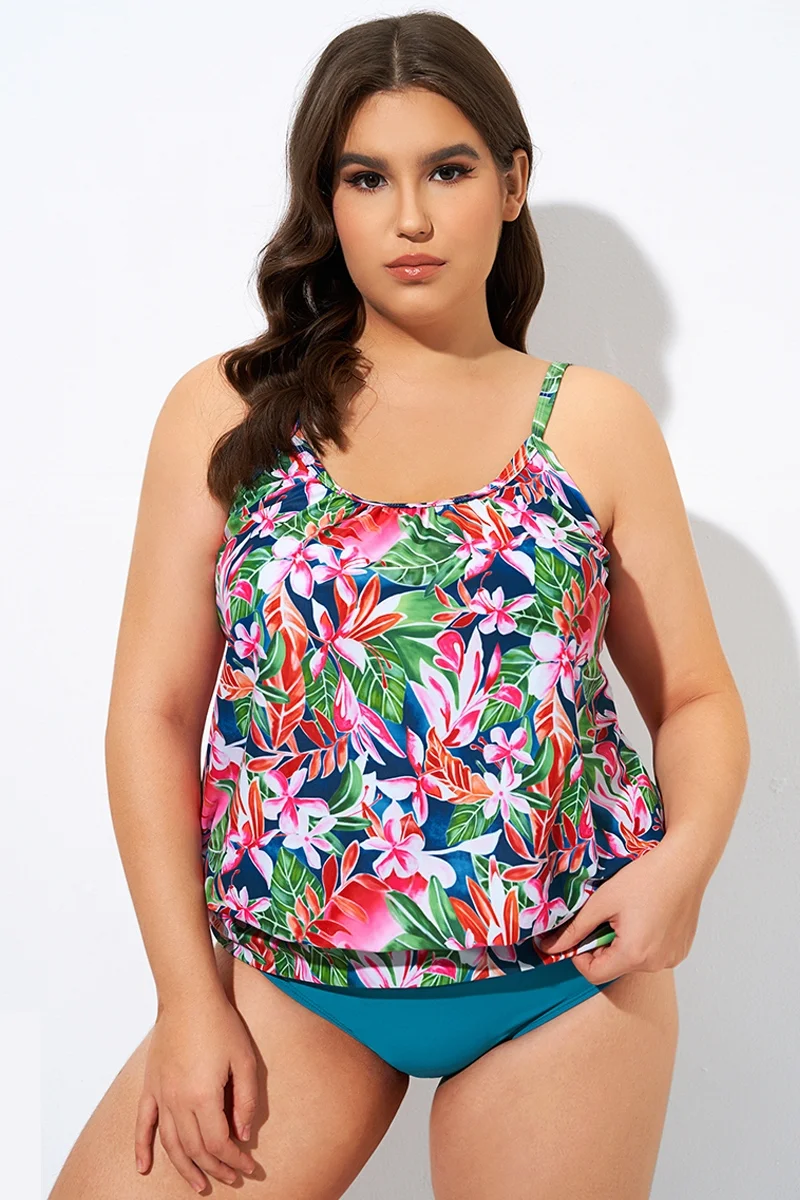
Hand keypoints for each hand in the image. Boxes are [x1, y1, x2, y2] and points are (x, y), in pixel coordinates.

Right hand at [134, 993, 258, 1191]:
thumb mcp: (245, 1060)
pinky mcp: (150, 1087)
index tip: (248, 1166)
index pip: (219, 1143)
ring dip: (185, 1168)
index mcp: (203, 1096)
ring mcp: (161, 1095)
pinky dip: (142, 1148)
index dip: (234, 1160)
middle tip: (232, 1178)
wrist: (189, 998)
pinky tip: (143, 1168)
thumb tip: (243, 1134)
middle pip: (195, 1149)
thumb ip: (246, 1100)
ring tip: (200, 1185)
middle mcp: (178, 1101)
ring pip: (170, 1144)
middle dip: (216, 1168)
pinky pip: (143, 1124)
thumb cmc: (220, 1024)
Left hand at [533, 833, 707, 984]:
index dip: (579, 956)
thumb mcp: (602, 901)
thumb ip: (575, 929)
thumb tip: (550, 947)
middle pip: (614, 967)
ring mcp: (672, 958)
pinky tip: (647, 915)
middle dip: (603, 945)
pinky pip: (653, 954)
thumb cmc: (646, 877)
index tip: (581, 933)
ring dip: (623, 943)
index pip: (593, 975)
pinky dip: (643, 941)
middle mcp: (656, 964)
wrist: (685, 863)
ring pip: (633, 960)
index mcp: (634, 954)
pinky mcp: (681, 950)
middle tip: (606, 916)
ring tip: (628, 912)